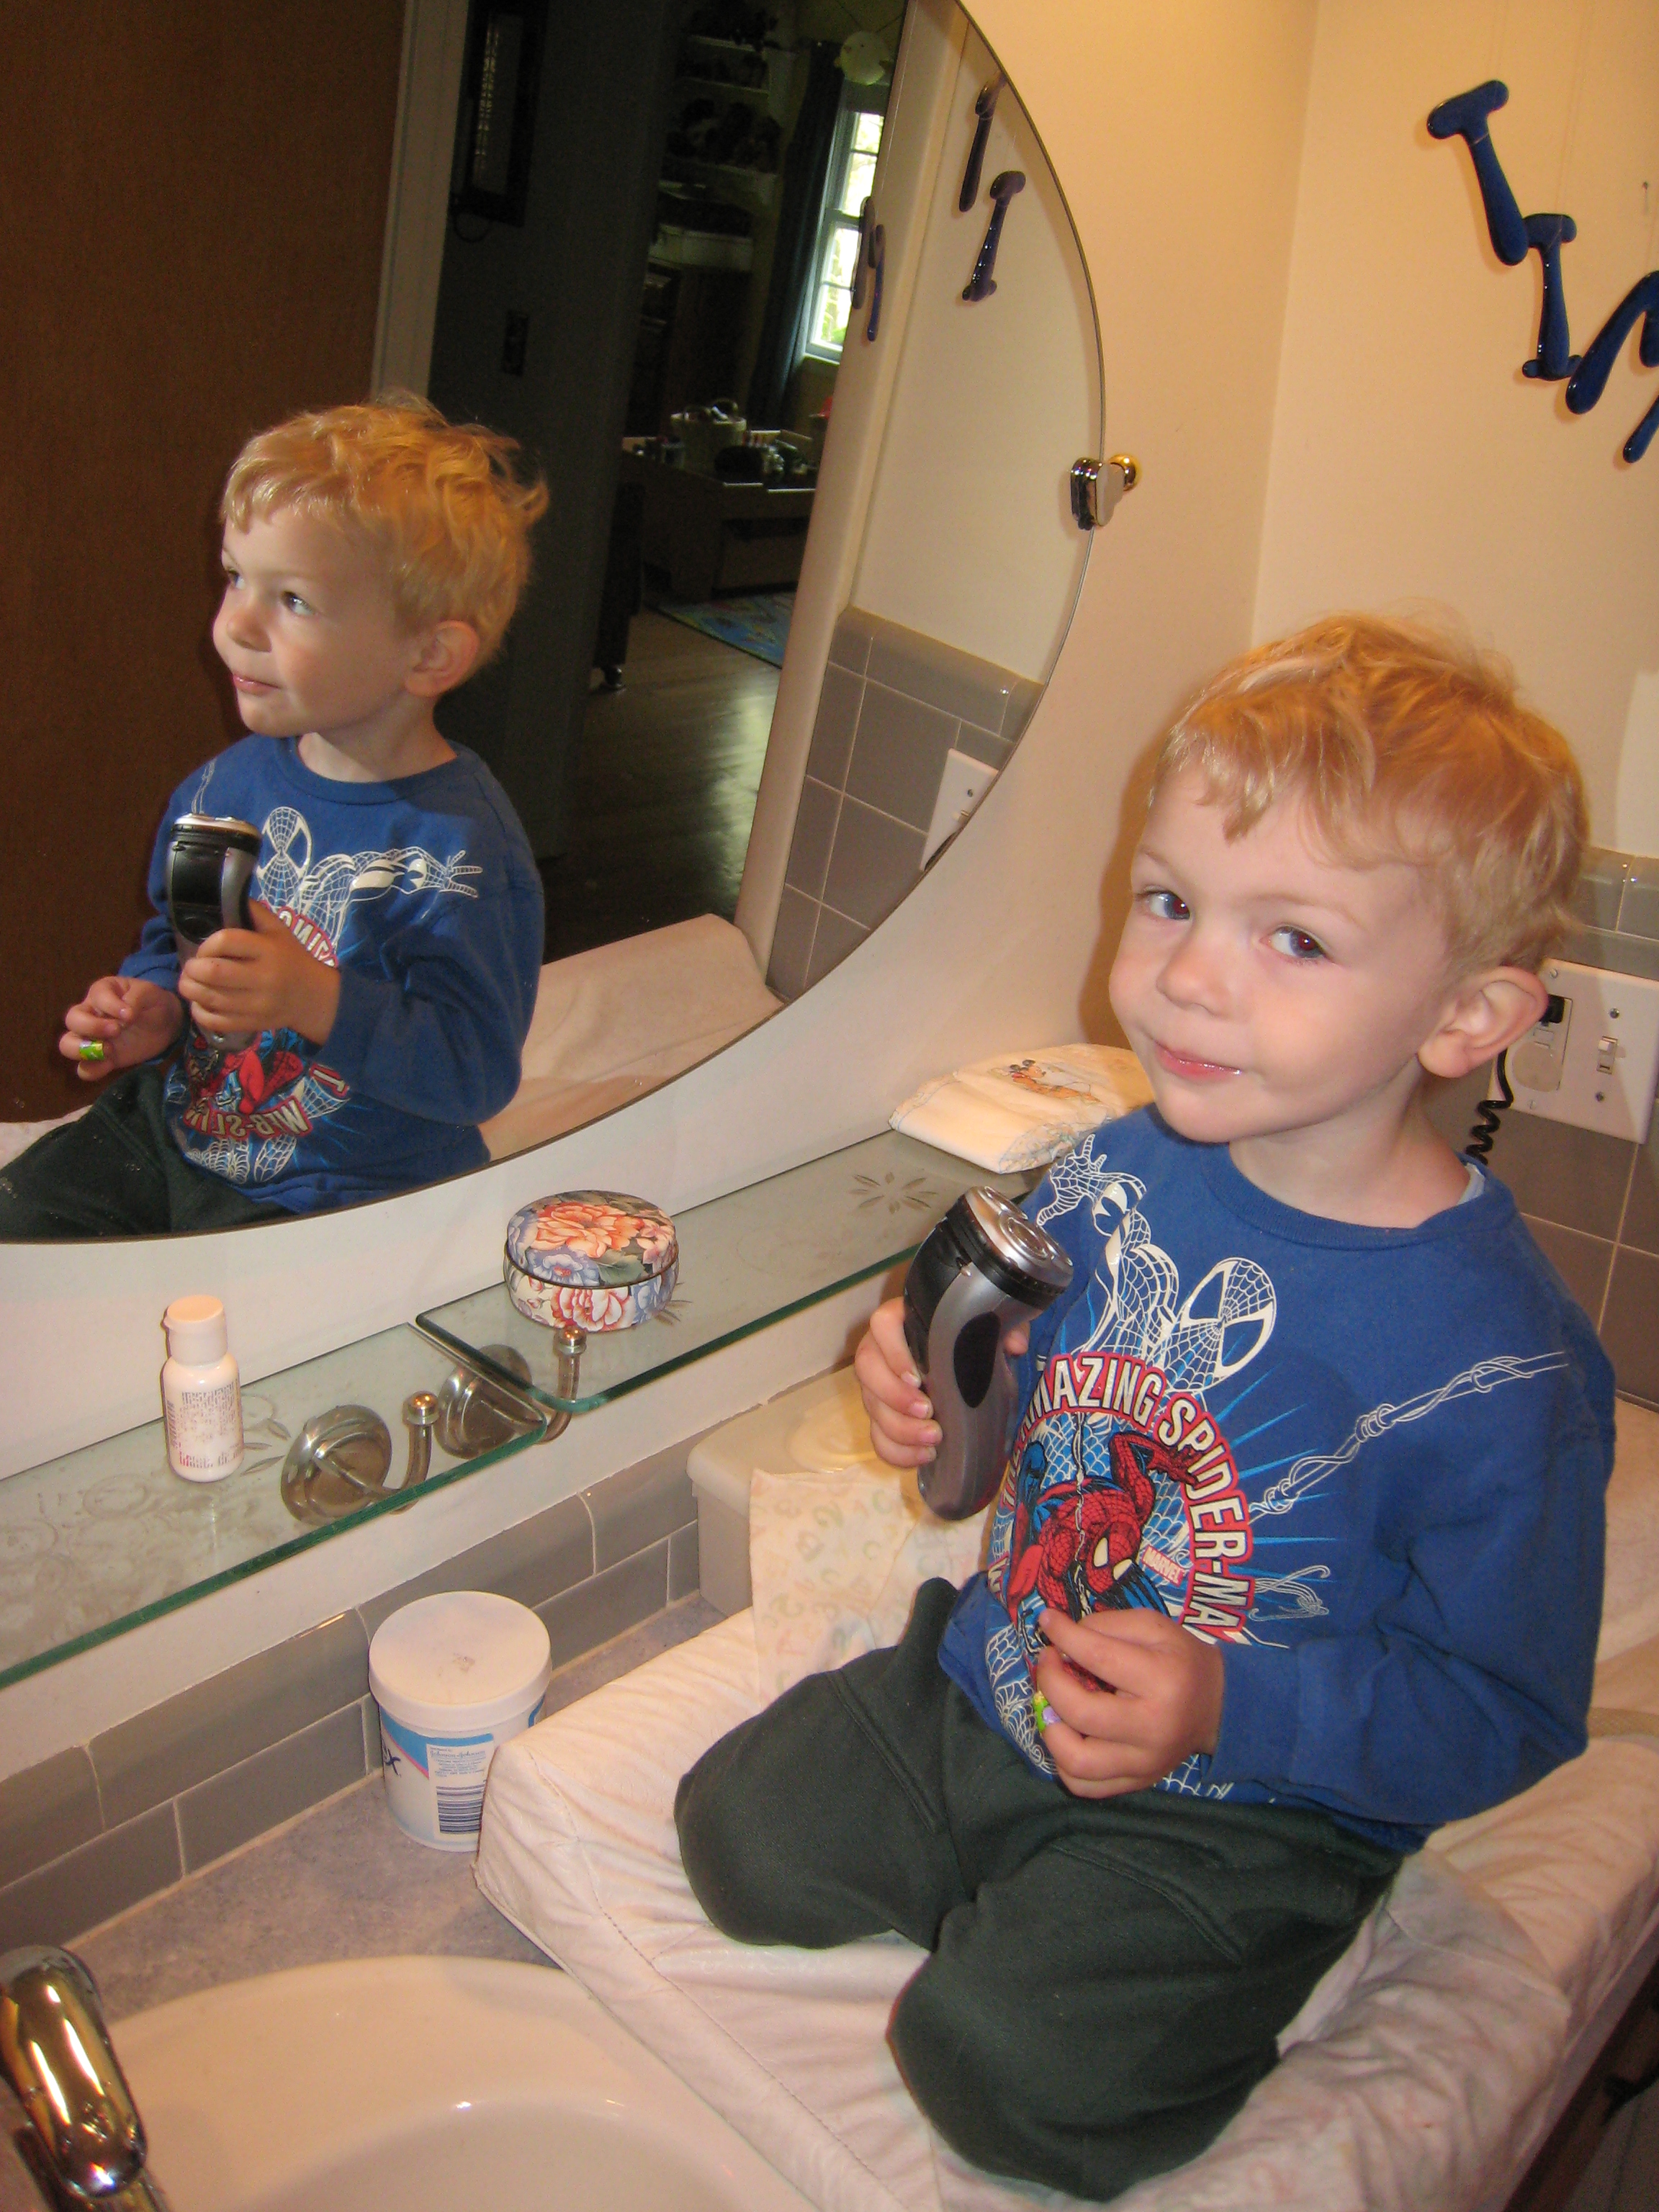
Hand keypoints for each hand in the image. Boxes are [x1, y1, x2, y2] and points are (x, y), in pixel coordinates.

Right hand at [59, 975, 182, 1079]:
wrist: (165, 1023)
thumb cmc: (152, 1002)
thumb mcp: (150, 993)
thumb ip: (136, 999)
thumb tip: (126, 1014)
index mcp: (102, 992)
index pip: (96, 996)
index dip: (111, 1006)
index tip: (130, 1015)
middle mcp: (90, 1013)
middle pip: (72, 1020)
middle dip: (91, 1026)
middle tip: (117, 1030)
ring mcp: (92, 1037)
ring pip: (67, 1044)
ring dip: (82, 1050)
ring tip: (109, 1050)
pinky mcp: (101, 1058)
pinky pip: (83, 1068)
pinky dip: (92, 1069)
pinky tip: (110, 1065)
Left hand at [178, 901, 339, 1044]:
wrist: (313, 997)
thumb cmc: (291, 959)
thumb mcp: (279, 930)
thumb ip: (254, 912)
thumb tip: (223, 894)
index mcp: (268, 950)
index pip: (226, 941)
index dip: (206, 944)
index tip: (203, 949)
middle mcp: (264, 977)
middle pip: (214, 972)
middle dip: (192, 969)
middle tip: (190, 968)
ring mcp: (258, 1004)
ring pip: (212, 998)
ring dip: (191, 990)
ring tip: (188, 984)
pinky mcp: (253, 1024)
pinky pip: (217, 1021)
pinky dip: (200, 1013)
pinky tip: (198, 1004)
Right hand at [853, 1295, 1027, 1466]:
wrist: (964, 1365)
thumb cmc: (970, 1339)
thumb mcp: (989, 1328)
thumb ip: (1004, 1328)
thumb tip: (1015, 1345)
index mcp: (903, 1322)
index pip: (882, 1325)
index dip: (893, 1352)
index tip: (917, 1377)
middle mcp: (881, 1351)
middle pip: (867, 1370)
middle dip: (894, 1397)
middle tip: (929, 1412)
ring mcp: (877, 1386)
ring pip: (871, 1407)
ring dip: (899, 1430)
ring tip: (934, 1440)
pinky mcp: (882, 1416)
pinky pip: (877, 1437)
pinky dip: (897, 1452)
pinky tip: (924, 1456)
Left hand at [1032, 1606, 1223, 1799]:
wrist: (1217, 1707)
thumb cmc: (1180, 1660)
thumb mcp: (1153, 1627)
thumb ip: (1106, 1625)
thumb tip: (1058, 1634)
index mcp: (1162, 1680)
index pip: (1098, 1657)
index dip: (1064, 1637)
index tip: (1048, 1623)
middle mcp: (1152, 1728)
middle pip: (1080, 1712)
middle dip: (1050, 1681)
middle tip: (1049, 1663)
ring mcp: (1144, 1763)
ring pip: (1076, 1761)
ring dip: (1051, 1729)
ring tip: (1053, 1705)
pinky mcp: (1137, 1782)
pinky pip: (1084, 1785)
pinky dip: (1063, 1762)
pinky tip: (1068, 1735)